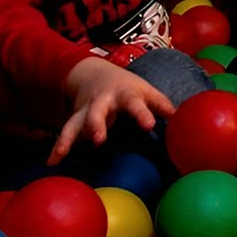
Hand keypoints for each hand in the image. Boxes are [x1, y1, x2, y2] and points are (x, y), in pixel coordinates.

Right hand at [51, 57, 173, 163]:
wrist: (93, 73)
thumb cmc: (127, 87)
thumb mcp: (146, 90)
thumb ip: (161, 105)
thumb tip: (185, 121)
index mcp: (125, 95)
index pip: (135, 104)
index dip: (142, 113)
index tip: (149, 125)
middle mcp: (103, 102)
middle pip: (98, 112)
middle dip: (96, 124)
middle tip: (98, 138)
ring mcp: (86, 111)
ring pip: (75, 123)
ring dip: (69, 137)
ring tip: (61, 153)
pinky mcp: (75, 120)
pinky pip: (65, 133)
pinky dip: (57, 148)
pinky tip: (51, 163)